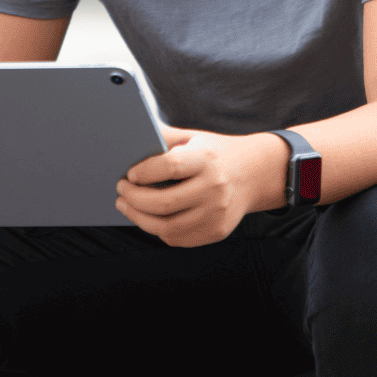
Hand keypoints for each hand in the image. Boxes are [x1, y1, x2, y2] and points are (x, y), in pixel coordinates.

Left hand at [115, 127, 284, 247]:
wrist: (256, 173)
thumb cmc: (215, 153)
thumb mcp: (194, 138)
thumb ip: (163, 138)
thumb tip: (127, 142)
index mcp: (207, 159)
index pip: (169, 167)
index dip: (143, 172)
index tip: (129, 174)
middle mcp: (215, 187)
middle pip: (164, 202)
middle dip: (134, 199)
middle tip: (121, 192)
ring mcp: (217, 213)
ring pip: (167, 227)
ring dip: (139, 219)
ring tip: (127, 207)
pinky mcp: (217, 231)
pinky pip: (178, 238)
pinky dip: (159, 230)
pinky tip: (150, 218)